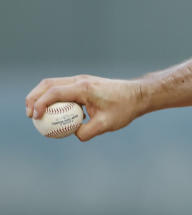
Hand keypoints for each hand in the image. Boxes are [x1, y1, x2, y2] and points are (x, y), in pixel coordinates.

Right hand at [26, 75, 146, 141]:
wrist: (138, 95)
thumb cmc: (125, 108)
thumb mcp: (106, 124)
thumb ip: (87, 132)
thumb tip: (72, 134)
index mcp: (84, 88)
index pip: (54, 92)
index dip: (40, 104)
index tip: (35, 118)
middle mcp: (80, 80)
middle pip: (48, 84)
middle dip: (34, 98)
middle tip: (30, 115)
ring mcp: (81, 80)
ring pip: (53, 84)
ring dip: (41, 96)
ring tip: (36, 113)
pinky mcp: (83, 83)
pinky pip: (62, 88)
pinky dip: (52, 97)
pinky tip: (53, 111)